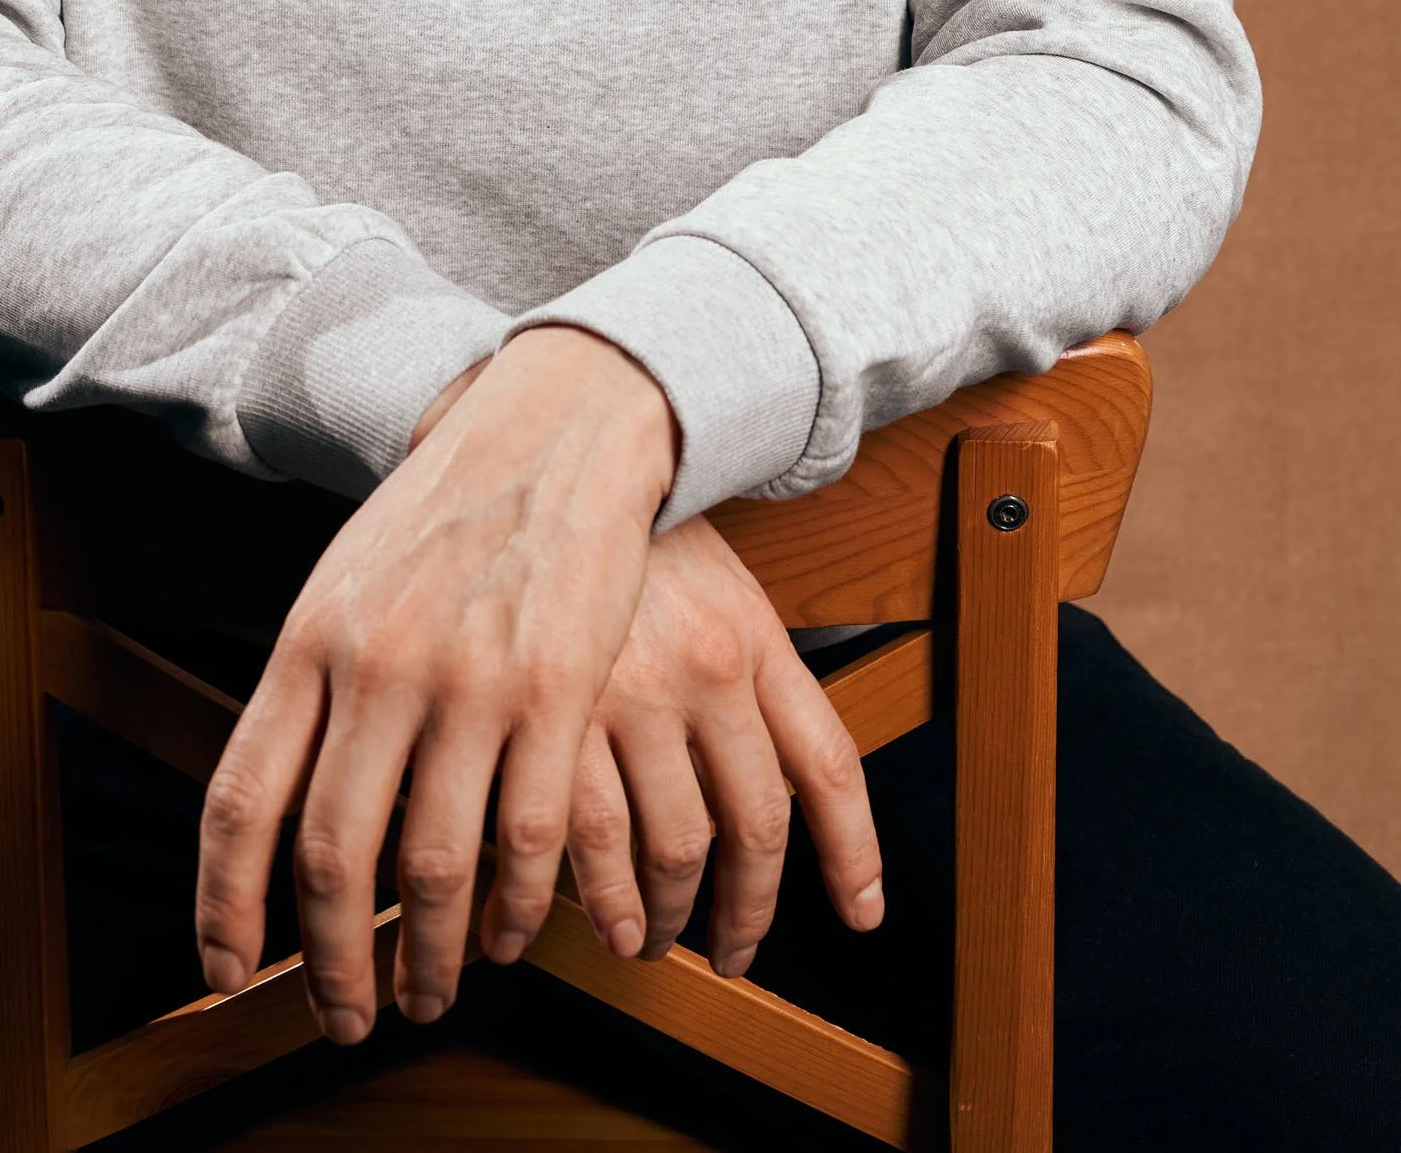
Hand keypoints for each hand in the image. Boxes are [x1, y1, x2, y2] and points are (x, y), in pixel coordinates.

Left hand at [193, 326, 676, 1041]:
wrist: (551, 429)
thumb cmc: (443, 513)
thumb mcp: (346, 584)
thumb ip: (310, 691)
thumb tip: (274, 818)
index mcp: (312, 639)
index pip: (243, 801)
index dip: (226, 906)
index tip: (230, 975)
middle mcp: (380, 665)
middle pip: (331, 854)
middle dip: (331, 963)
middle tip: (345, 1016)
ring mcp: (470, 681)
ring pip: (430, 867)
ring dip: (425, 957)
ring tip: (429, 994)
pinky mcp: (557, 692)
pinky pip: (528, 841)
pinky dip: (517, 911)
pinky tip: (511, 935)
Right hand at [567, 515, 883, 976]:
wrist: (539, 450)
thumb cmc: (626, 527)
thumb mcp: (715, 580)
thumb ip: (750, 669)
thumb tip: (773, 768)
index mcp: (754, 635)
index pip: (829, 766)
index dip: (853, 855)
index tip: (861, 912)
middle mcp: (706, 669)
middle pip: (754, 828)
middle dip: (747, 913)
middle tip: (731, 950)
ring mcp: (631, 691)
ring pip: (673, 851)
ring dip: (663, 920)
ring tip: (647, 940)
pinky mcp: (554, 709)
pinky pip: (586, 842)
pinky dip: (589, 900)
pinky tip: (582, 917)